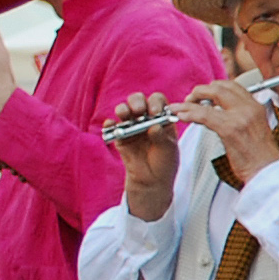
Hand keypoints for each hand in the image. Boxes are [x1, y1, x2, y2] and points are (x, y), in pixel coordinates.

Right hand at [107, 92, 181, 214]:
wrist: (152, 179)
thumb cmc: (164, 161)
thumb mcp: (169, 149)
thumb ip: (162, 137)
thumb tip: (154, 126)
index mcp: (161, 117)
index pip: (157, 100)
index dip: (155, 102)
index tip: (155, 112)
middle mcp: (145, 117)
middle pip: (138, 100)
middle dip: (137, 102)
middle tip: (140, 110)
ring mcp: (131, 125)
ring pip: (123, 109)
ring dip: (123, 109)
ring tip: (126, 116)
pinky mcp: (120, 136)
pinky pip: (111, 126)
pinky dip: (109, 124)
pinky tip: (111, 124)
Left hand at [182, 78, 278, 184]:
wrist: (267, 172)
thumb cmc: (260, 158)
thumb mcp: (255, 129)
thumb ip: (241, 116)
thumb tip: (220, 111)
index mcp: (256, 107)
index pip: (232, 85)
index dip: (214, 87)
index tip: (204, 95)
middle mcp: (250, 108)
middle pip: (220, 86)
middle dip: (200, 90)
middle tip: (191, 99)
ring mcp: (240, 117)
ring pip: (210, 96)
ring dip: (191, 100)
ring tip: (181, 108)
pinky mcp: (230, 129)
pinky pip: (204, 114)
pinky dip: (189, 113)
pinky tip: (183, 116)